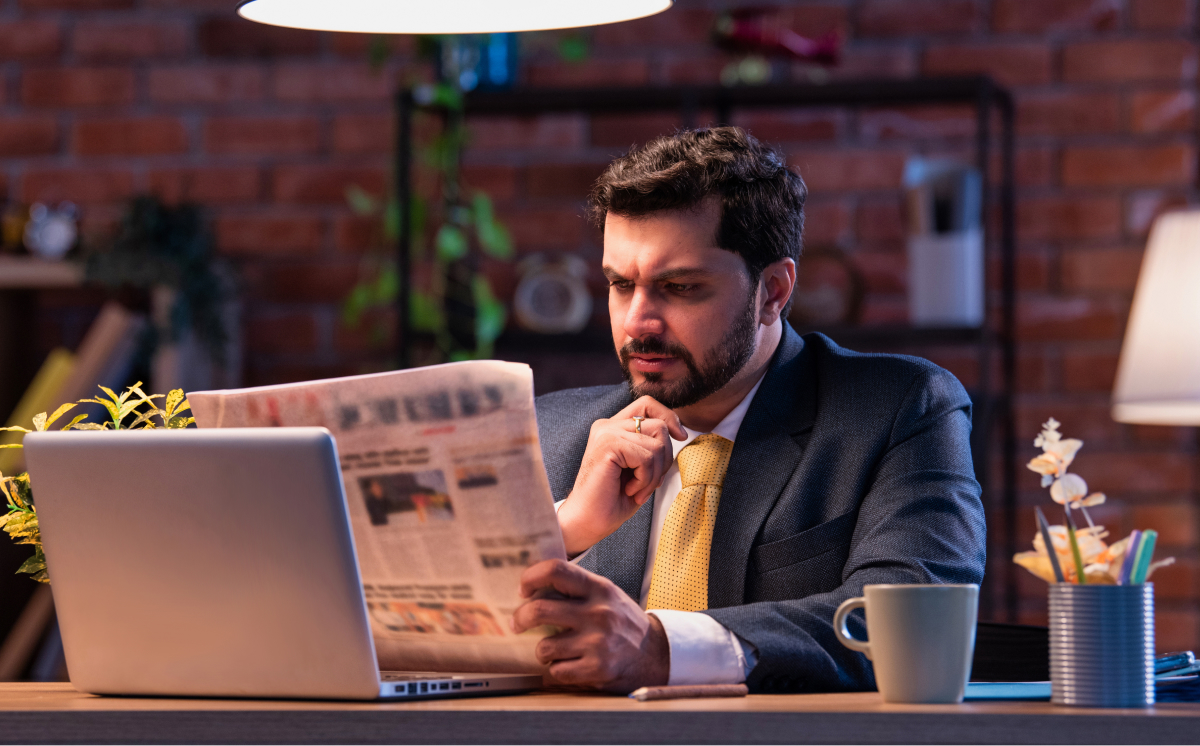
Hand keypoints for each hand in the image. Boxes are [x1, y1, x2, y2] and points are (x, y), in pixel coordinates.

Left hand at [512, 559, 668, 692]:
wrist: (656, 654)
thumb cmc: (623, 623)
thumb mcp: (606, 595)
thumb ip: (577, 588)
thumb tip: (534, 585)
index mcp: (599, 589)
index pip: (556, 570)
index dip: (531, 578)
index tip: (523, 590)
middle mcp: (598, 613)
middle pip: (539, 609)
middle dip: (521, 618)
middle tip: (518, 623)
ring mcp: (598, 643)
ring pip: (544, 647)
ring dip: (543, 650)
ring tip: (553, 649)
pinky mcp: (598, 669)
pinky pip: (557, 671)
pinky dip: (557, 670)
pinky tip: (569, 664)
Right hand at [556, 396, 684, 555]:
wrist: (588, 521)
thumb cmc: (612, 500)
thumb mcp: (640, 468)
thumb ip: (652, 446)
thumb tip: (679, 433)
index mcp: (613, 427)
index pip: (647, 404)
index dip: (669, 416)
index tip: (680, 437)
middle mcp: (607, 425)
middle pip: (659, 425)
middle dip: (665, 458)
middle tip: (648, 482)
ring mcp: (606, 433)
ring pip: (657, 444)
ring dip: (654, 474)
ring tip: (637, 489)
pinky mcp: (607, 445)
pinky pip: (647, 457)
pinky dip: (645, 479)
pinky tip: (630, 490)